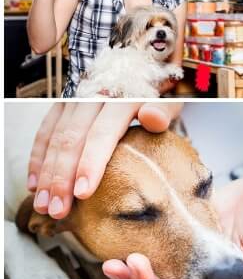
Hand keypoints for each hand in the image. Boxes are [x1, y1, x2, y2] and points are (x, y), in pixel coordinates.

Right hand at [28, 102, 182, 218]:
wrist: (141, 69)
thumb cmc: (155, 95)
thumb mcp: (171, 101)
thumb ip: (164, 111)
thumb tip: (152, 118)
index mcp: (124, 96)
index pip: (103, 132)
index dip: (91, 163)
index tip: (83, 193)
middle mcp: (96, 94)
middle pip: (73, 138)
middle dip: (62, 177)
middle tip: (59, 209)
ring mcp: (76, 98)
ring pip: (55, 136)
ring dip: (46, 173)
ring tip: (45, 205)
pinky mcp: (63, 103)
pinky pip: (45, 130)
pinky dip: (38, 157)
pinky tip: (36, 184)